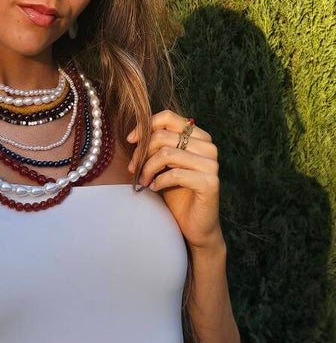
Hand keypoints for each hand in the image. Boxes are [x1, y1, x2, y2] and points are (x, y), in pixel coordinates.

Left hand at [127, 111, 221, 250]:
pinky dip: (159, 181)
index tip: (130, 140)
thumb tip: (135, 134)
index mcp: (199, 137)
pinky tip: (154, 188)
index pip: (169, 117)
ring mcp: (211, 164)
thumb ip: (157, 146)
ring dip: (148, 168)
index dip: (145, 126)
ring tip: (143, 180)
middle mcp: (208, 146)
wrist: (194, 224)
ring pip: (166, 153)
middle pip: (163, 136)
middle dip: (142, 152)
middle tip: (133, 169)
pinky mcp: (210, 182)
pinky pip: (175, 174)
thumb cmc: (176, 192)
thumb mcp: (163, 164)